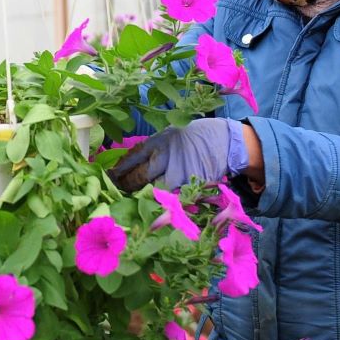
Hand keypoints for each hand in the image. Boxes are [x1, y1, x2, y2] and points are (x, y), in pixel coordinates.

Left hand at [109, 118, 248, 191]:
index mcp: (160, 140)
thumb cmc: (200, 136)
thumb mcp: (174, 134)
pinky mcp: (190, 184)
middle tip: (118, 191)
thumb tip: (137, 162)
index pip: (133, 157)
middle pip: (140, 175)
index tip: (111, 176)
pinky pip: (172, 195)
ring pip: (154, 189)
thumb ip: (157, 148)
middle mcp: (166, 155)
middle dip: (127, 185)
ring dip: (143, 196)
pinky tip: (156, 204)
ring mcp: (178, 171)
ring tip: (134, 200)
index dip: (121, 169)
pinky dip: (163, 201)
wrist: (227, 142)